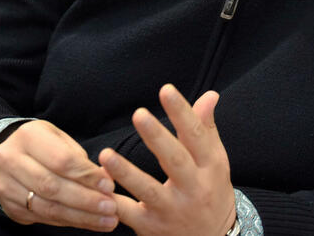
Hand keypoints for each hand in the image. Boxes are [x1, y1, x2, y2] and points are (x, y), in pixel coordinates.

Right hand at [0, 119, 118, 230]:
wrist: (8, 153)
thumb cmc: (43, 144)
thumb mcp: (60, 139)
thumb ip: (80, 159)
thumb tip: (105, 180)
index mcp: (28, 136)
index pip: (61, 160)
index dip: (87, 176)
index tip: (109, 186)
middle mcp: (10, 160)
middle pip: (52, 186)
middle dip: (85, 200)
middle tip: (111, 207)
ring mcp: (5, 185)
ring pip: (47, 207)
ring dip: (80, 216)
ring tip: (106, 220)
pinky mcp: (8, 205)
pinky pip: (42, 218)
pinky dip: (68, 221)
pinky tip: (88, 222)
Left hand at [99, 84, 236, 235]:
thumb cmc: (212, 191)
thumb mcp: (215, 161)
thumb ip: (206, 128)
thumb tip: (210, 95)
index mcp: (210, 167)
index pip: (196, 135)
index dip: (182, 112)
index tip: (166, 90)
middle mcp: (193, 189)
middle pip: (174, 161)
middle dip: (156, 138)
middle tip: (139, 114)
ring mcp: (172, 210)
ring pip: (148, 190)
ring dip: (126, 173)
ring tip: (106, 154)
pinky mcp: (152, 228)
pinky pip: (129, 214)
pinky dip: (113, 203)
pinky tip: (97, 189)